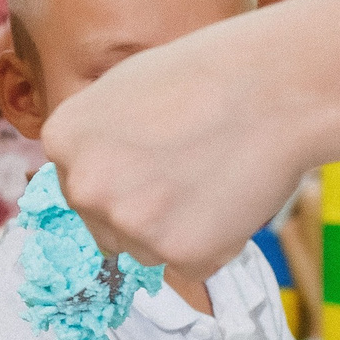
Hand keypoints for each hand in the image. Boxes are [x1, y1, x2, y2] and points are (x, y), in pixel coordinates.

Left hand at [42, 17, 308, 280]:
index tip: (158, 157)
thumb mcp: (124, 90)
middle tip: (192, 170)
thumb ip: (99, 140)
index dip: (125, 177)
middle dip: (145, 212)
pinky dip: (217, 244)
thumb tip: (93, 180)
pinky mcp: (179, 254)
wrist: (276, 87)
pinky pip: (194, 264)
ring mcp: (129, 224)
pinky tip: (233, 197)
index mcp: (63, 141)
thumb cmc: (209, 75)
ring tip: (215, 176)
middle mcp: (84, 187)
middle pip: (106, 228)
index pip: (80, 187)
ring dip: (179, 230)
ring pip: (148, 251)